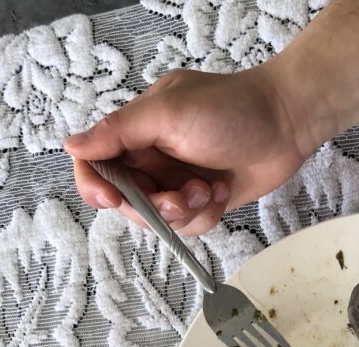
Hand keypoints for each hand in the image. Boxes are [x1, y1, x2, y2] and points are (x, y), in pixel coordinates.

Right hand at [64, 65, 310, 235]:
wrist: (286, 124)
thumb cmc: (232, 109)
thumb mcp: (169, 113)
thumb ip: (118, 131)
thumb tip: (72, 145)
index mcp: (135, 131)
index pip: (95, 163)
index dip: (95, 186)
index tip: (113, 200)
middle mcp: (151, 157)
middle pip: (127, 201)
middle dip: (155, 206)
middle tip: (183, 196)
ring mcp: (175, 181)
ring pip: (158, 220)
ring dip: (184, 212)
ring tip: (209, 190)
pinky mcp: (200, 201)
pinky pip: (186, 227)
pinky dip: (205, 216)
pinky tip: (222, 194)